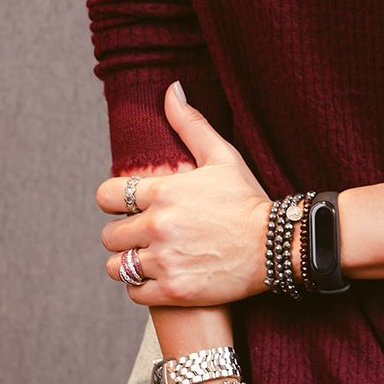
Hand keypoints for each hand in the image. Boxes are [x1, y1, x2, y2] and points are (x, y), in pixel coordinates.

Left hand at [97, 84, 272, 306]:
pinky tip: (162, 276)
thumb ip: (190, 123)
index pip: (106, 197)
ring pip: (117, 267)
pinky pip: (134, 292)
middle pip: (109, 235)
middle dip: (123, 234)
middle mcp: (158, 226)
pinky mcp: (173, 291)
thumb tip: (171, 90)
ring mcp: (164, 261)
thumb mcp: (222, 157)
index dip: (115, 201)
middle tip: (145, 234)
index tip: (130, 206)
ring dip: (129, 263)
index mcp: (164, 192)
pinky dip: (144, 287)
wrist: (277, 246)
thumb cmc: (248, 199)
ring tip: (150, 257)